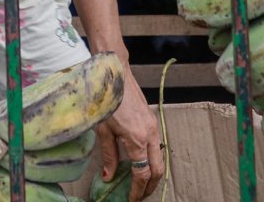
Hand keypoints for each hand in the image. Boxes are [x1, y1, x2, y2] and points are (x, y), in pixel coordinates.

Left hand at [95, 66, 163, 199]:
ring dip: (152, 174)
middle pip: (157, 170)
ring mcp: (153, 127)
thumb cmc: (106, 100)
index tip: (132, 200)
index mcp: (137, 139)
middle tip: (139, 196)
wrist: (115, 74)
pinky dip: (152, 159)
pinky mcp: (152, 121)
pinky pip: (156, 146)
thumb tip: (109, 177)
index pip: (142, 174)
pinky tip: (141, 163)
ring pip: (160, 158)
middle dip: (150, 186)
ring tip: (140, 184)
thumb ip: (108, 155)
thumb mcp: (103, 130)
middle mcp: (150, 135)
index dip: (138, 190)